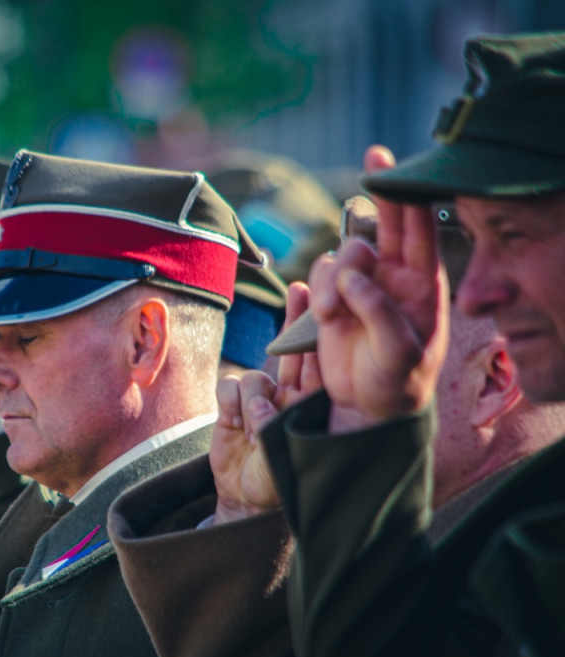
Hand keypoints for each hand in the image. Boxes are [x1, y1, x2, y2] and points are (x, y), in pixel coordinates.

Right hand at [211, 283, 320, 522]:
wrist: (245, 500)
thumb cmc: (277, 483)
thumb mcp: (289, 458)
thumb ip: (276, 428)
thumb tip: (260, 404)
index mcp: (311, 406)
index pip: (319, 364)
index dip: (320, 334)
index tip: (328, 304)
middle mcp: (288, 396)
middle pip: (291, 351)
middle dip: (295, 322)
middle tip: (302, 292)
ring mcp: (259, 398)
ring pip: (254, 376)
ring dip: (252, 404)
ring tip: (255, 435)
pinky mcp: (231, 405)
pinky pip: (229, 386)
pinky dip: (231, 406)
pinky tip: (237, 428)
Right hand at [309, 146, 448, 432]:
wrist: (365, 409)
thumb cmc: (396, 384)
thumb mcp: (399, 355)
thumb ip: (379, 312)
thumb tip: (354, 276)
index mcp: (423, 285)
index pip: (418, 230)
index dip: (406, 194)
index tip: (389, 162)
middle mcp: (394, 278)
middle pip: (382, 226)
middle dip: (372, 204)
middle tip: (369, 177)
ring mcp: (362, 286)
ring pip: (341, 254)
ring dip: (333, 280)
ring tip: (333, 316)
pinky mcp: (334, 299)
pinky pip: (320, 275)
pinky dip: (318, 292)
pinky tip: (324, 317)